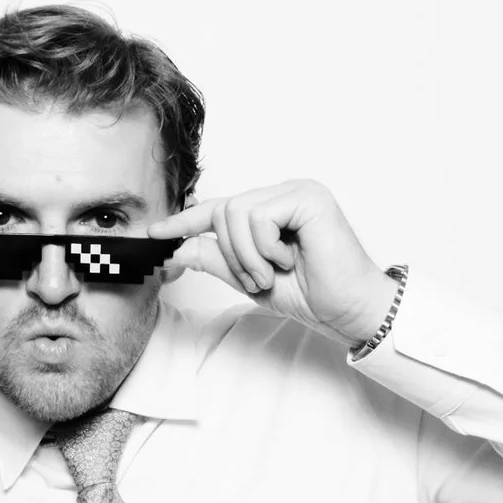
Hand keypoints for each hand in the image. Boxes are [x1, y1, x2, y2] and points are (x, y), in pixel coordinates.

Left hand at [151, 180, 393, 342]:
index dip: (186, 221)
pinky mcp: (308, 198)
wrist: (347, 310)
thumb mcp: (250, 278)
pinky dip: (266, 249)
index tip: (155, 233)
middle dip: (233, 255)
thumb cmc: (311, 294)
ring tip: (275, 273)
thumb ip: (216, 259)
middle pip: (223, 211)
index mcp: (271, 209)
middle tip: (260, 279)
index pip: (219, 208)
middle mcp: (283, 194)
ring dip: (249, 256)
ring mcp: (297, 192)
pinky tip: (290, 260)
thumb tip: (177, 249)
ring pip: (236, 214)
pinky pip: (259, 218)